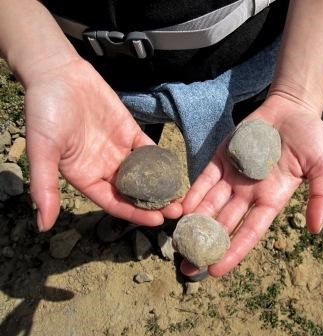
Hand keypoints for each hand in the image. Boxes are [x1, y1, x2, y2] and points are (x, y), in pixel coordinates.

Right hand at [25, 57, 181, 230]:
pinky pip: (147, 149)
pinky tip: (176, 169)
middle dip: (155, 203)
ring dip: (162, 185)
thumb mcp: (41, 150)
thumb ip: (44, 187)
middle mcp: (104, 168)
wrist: (58, 73)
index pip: (114, 203)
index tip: (158, 221)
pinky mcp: (128, 132)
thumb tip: (43, 226)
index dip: (135, 214)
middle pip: (133, 192)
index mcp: (85, 178)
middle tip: (178, 210)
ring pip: (144, 173)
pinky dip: (161, 160)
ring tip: (181, 195)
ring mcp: (118, 150)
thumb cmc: (43, 112)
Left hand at [181, 95, 322, 276]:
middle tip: (185, 267)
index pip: (250, 231)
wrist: (291, 109)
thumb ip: (321, 196)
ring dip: (194, 223)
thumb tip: (316, 229)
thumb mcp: (322, 167)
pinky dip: (193, 194)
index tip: (215, 270)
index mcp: (272, 198)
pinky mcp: (222, 158)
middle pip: (225, 224)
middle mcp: (249, 193)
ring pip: (211, 204)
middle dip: (206, 245)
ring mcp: (233, 176)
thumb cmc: (310, 137)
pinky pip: (205, 179)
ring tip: (177, 243)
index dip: (233, 251)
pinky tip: (180, 208)